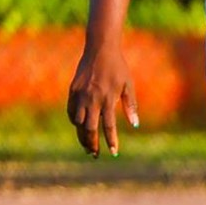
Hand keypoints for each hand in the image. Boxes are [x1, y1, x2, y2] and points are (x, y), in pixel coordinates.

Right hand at [67, 42, 137, 156]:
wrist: (100, 50)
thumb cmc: (118, 68)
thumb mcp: (128, 85)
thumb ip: (130, 105)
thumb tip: (135, 125)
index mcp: (108, 99)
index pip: (108, 126)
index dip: (111, 141)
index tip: (114, 152)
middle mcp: (92, 99)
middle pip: (89, 128)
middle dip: (92, 144)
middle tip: (95, 154)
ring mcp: (80, 95)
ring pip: (77, 122)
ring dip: (81, 136)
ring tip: (87, 145)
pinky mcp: (72, 91)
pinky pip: (70, 111)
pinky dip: (74, 121)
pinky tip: (79, 127)